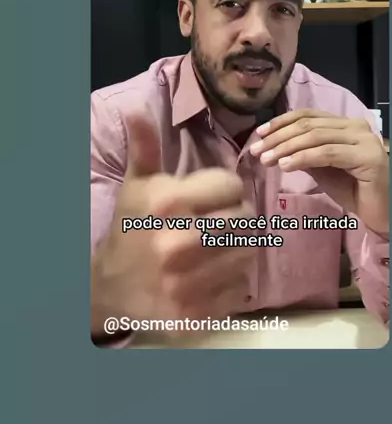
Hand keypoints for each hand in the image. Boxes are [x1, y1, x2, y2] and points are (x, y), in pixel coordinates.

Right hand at [91, 111, 254, 338]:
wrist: (112, 287)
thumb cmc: (131, 227)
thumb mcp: (137, 184)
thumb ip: (145, 147)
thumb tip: (138, 108)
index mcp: (167, 205)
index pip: (232, 186)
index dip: (226, 188)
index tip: (213, 196)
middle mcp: (179, 244)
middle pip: (246, 219)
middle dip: (238, 215)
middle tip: (222, 220)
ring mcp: (188, 284)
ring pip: (248, 253)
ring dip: (240, 247)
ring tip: (220, 245)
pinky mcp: (196, 315)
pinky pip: (240, 289)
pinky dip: (233, 281)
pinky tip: (213, 274)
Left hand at [250, 108, 388, 235]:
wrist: (385, 213)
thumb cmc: (356, 192)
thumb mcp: (324, 169)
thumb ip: (305, 154)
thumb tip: (274, 145)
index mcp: (346, 125)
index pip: (309, 115)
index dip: (281, 122)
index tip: (258, 134)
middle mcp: (357, 126)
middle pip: (309, 125)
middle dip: (278, 137)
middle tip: (256, 150)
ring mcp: (364, 140)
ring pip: (316, 137)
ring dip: (286, 148)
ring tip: (266, 159)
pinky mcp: (367, 157)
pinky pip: (327, 153)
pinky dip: (302, 158)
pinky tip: (284, 166)